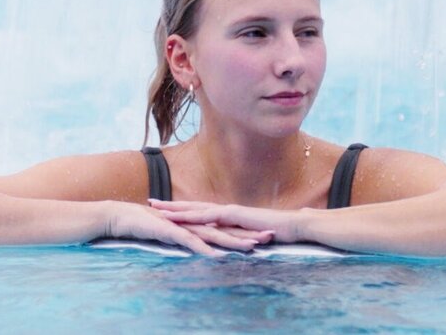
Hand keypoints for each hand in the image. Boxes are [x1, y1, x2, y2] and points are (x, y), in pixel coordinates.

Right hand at [100, 202, 271, 256]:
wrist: (124, 217)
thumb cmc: (148, 226)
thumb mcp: (174, 235)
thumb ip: (190, 239)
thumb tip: (204, 248)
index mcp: (196, 223)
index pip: (226, 228)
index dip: (246, 231)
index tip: (265, 236)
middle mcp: (194, 222)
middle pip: (226, 230)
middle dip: (248, 234)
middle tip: (270, 238)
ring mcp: (184, 226)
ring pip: (213, 234)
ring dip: (232, 241)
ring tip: (251, 247)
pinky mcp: (171, 231)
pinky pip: (190, 241)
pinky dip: (203, 248)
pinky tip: (215, 255)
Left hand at [148, 198, 306, 244]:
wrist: (295, 225)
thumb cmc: (279, 232)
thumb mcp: (254, 236)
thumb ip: (242, 237)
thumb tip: (234, 243)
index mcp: (229, 215)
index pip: (201, 211)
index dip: (182, 210)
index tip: (164, 209)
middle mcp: (226, 211)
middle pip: (193, 206)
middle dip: (171, 205)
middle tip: (150, 202)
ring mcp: (229, 211)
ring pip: (196, 209)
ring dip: (175, 209)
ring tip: (156, 209)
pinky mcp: (234, 216)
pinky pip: (209, 216)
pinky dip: (192, 216)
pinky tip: (179, 218)